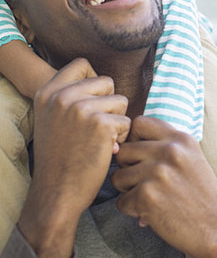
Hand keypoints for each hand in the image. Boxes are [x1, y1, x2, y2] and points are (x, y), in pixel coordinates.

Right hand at [19, 58, 130, 257]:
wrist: (56, 194)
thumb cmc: (60, 157)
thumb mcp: (51, 119)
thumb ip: (69, 96)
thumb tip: (104, 80)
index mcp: (48, 92)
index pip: (81, 64)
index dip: (94, 81)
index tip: (92, 101)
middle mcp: (62, 96)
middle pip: (107, 82)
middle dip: (109, 104)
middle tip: (96, 128)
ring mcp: (81, 108)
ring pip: (120, 101)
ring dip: (117, 121)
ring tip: (100, 140)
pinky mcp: (100, 124)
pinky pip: (126, 122)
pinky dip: (121, 138)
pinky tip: (106, 150)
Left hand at [112, 116, 216, 257]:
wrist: (215, 230)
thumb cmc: (201, 195)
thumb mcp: (192, 157)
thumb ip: (167, 144)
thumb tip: (128, 140)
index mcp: (181, 138)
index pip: (139, 123)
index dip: (133, 139)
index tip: (138, 154)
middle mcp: (169, 151)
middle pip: (124, 150)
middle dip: (126, 167)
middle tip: (139, 181)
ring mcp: (158, 173)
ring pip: (118, 176)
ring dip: (127, 190)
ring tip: (145, 197)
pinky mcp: (147, 196)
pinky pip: (121, 201)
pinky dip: (131, 210)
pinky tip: (147, 212)